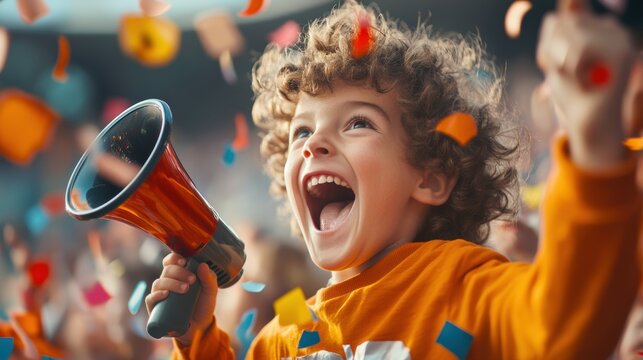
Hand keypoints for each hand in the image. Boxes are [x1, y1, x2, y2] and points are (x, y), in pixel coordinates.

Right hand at [145, 252, 218, 344]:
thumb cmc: (202, 306)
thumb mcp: (210, 292)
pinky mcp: (155, 309)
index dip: (174, 258)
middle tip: (192, 280)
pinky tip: (166, 294)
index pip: (171, 261)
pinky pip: (150, 299)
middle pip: (166, 270)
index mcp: (178, 275)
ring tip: (186, 289)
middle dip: (179, 272)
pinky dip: (156, 295)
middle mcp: (167, 283)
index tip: (184, 261)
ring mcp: (160, 295)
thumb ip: (209, 279)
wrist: (199, 328)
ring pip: (158, 282)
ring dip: (171, 283)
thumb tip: (202, 265)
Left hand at [536, 0, 634, 168]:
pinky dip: (573, 70)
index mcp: (596, 29)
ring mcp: (618, 39)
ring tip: (577, 78)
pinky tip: (586, 82)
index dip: (548, 49)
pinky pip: (579, 48)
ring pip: (569, 32)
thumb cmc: (572, 95)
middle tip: (567, 76)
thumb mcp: (559, 60)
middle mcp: (611, 30)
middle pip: (560, 23)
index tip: (559, 68)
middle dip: (552, 52)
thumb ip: (560, 32)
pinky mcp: (620, 52)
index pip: (557, 21)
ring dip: (561, 61)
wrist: (590, 125)